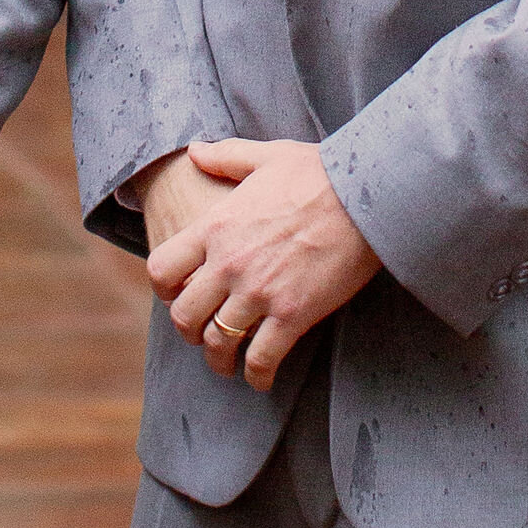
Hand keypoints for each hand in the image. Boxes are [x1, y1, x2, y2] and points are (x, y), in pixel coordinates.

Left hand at [148, 138, 379, 394]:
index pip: (162, 270)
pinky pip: (261, 359)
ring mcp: (259, 292)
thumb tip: (195, 149)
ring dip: (220, 358)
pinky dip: (257, 376)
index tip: (180, 293)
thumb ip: (225, 156)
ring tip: (228, 362)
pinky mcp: (292, 314)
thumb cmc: (318, 172)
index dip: (166, 288)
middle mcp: (229, 264)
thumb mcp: (266, 156)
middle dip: (190, 331)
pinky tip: (262, 379)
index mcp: (216, 227)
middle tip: (203, 333)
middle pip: (185, 316)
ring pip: (218, 343)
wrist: (364, 194)